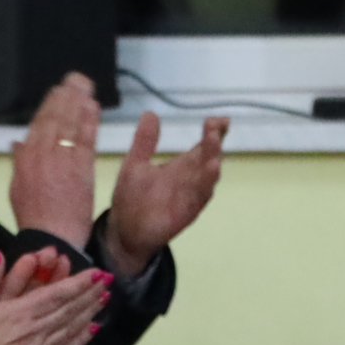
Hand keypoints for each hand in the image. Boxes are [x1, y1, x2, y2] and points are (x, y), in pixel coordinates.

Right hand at [0, 248, 106, 344]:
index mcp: (18, 313)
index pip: (58, 294)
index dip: (80, 282)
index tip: (96, 272)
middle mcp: (33, 332)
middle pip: (70, 310)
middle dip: (90, 294)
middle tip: (108, 280)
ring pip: (71, 329)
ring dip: (90, 312)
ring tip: (105, 299)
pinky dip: (80, 339)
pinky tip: (91, 330)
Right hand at [8, 72, 99, 241]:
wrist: (51, 237)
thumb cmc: (34, 217)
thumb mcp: (17, 188)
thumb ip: (19, 162)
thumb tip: (16, 142)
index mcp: (25, 157)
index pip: (39, 123)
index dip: (50, 105)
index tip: (58, 91)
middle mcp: (41, 153)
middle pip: (55, 117)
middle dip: (66, 95)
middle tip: (76, 79)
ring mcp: (62, 158)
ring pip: (70, 122)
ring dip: (78, 101)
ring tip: (86, 86)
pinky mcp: (81, 167)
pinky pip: (85, 137)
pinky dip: (89, 120)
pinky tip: (93, 107)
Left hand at [105, 112, 227, 273]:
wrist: (123, 230)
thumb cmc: (132, 197)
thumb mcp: (135, 164)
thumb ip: (144, 142)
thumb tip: (150, 113)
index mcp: (182, 166)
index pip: (203, 146)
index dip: (215, 132)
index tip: (221, 120)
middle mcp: (191, 180)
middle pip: (209, 159)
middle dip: (214, 144)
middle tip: (214, 128)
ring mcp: (190, 197)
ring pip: (207, 180)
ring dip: (212, 166)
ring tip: (214, 152)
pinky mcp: (185, 213)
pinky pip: (198, 200)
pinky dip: (204, 188)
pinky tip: (210, 174)